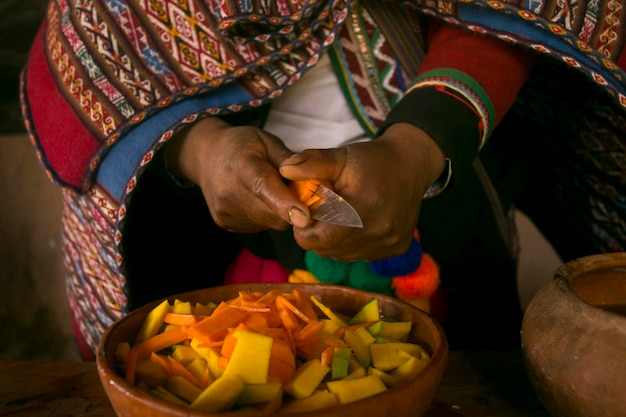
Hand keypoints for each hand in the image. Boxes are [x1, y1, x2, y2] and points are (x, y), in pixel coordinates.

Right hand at [164, 117, 311, 232]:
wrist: (206, 156)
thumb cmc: (243, 145)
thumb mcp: (267, 141)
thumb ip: (289, 160)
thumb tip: (311, 179)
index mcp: (243, 165)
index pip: (264, 187)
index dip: (285, 204)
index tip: (304, 217)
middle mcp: (229, 193)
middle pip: (273, 214)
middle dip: (291, 206)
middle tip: (290, 188)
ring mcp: (225, 211)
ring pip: (269, 223)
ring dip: (277, 212)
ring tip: (268, 190)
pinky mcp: (225, 223)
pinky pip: (259, 227)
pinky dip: (265, 216)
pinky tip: (256, 200)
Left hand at [279, 123, 444, 260]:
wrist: (411, 165)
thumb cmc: (371, 160)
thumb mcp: (340, 156)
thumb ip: (311, 163)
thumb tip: (283, 169)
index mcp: (362, 208)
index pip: (316, 239)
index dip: (304, 227)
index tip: (308, 210)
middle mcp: (378, 231)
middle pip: (326, 249)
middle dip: (317, 233)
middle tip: (324, 210)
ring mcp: (388, 244)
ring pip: (341, 255)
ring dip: (334, 239)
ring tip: (341, 215)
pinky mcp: (396, 249)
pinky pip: (359, 255)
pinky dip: (351, 243)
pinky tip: (358, 223)